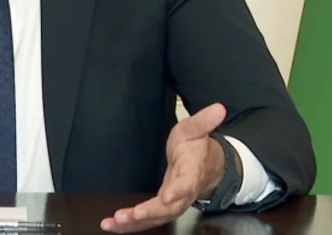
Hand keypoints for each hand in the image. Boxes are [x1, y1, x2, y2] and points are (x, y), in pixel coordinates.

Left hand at [101, 102, 229, 231]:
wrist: (205, 167)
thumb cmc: (195, 147)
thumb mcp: (195, 129)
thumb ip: (203, 121)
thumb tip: (218, 108)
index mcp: (191, 171)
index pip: (186, 183)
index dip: (177, 190)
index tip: (167, 195)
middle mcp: (183, 192)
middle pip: (168, 207)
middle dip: (150, 212)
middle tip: (131, 215)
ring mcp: (174, 203)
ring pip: (157, 217)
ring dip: (136, 222)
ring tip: (115, 223)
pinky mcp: (163, 208)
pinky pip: (148, 220)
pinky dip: (131, 225)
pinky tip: (113, 225)